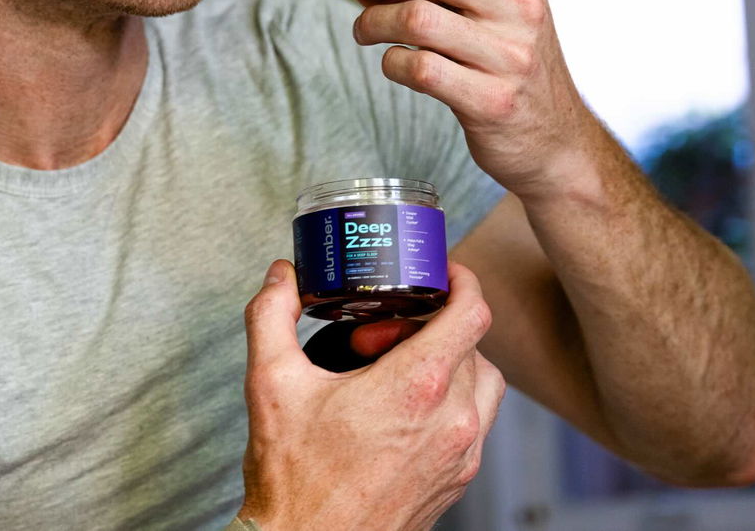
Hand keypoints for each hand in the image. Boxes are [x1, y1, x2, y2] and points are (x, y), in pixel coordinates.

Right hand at [237, 259, 504, 530]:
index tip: (444, 273)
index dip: (463, 281)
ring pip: (484, 383)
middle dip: (432, 325)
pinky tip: (402, 409)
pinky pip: (477, 423)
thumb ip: (272, 316)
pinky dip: (452, 402)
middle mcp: (451, 421)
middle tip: (383, 333)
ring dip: (450, 362)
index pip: (472, 313)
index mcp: (414, 388)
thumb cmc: (294, 477)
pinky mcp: (458, 481)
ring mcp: (460, 455)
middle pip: (472, 344)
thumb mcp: (270, 383)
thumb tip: (281, 278)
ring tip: (396, 369)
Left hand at [329, 0, 597, 199]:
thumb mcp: (486, 8)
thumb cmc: (507, 64)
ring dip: (371, 20)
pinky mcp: (492, 101)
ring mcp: (509, 54)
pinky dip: (390, 62)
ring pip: (415, 17)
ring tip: (364, 31)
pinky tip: (393, 63)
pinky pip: (419, 69)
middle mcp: (518, 5)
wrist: (555, 138)